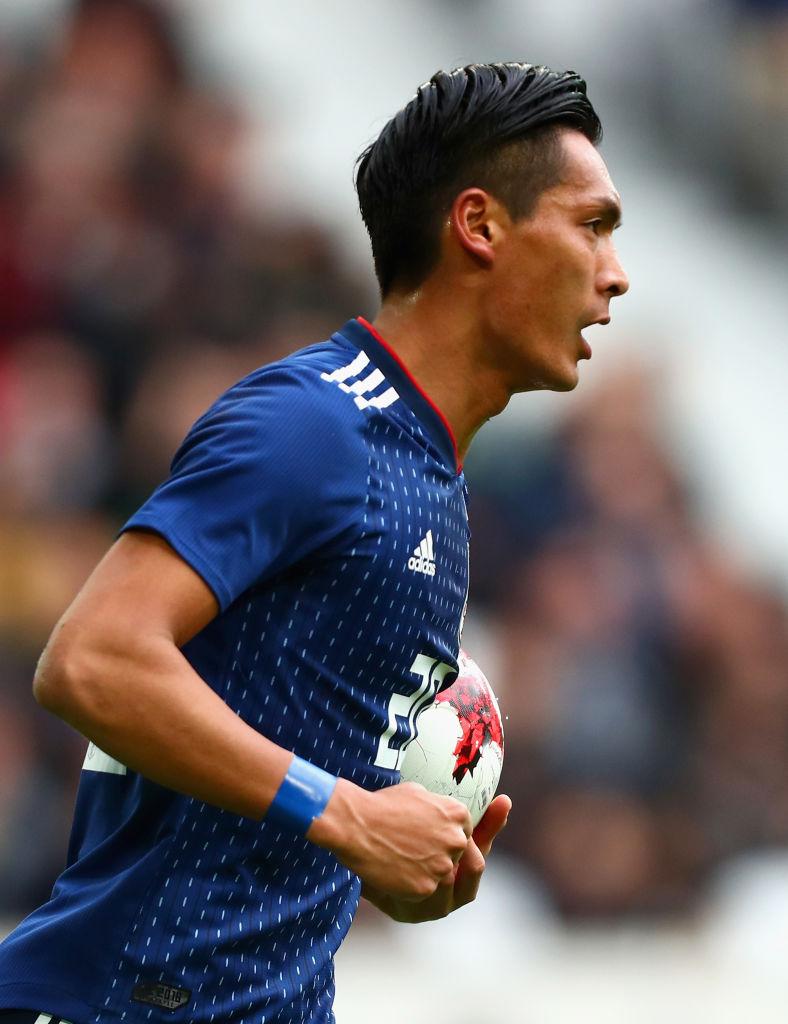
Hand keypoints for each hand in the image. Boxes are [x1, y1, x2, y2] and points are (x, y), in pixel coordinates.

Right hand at [308, 779, 472, 899]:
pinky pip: (424, 890)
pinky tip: (393, 871)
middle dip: (437, 854)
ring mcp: (443, 866)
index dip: (445, 837)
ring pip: (440, 875)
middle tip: (412, 849)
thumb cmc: (382, 805)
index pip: (464, 832)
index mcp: (457, 814)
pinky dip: (409, 885)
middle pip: (455, 855)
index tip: (429, 838)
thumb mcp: (417, 792)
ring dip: (424, 871)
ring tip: (400, 859)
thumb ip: (437, 807)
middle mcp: (456, 840)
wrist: (356, 825)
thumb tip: (440, 813)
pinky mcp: (426, 888)